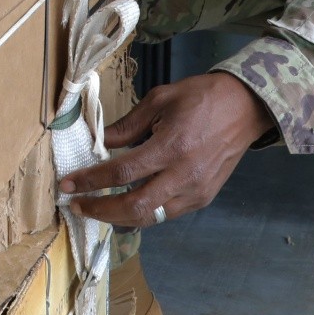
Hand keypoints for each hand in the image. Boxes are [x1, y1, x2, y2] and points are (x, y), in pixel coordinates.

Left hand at [58, 72, 274, 227]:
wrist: (245, 107)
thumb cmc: (201, 97)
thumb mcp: (160, 99)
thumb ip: (127, 125)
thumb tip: (98, 142)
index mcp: (171, 146)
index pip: (122, 172)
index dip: (91, 181)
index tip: (67, 184)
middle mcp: (184, 175)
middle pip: (134, 206)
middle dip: (100, 210)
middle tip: (77, 204)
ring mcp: (196, 191)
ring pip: (150, 217)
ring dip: (118, 217)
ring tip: (96, 208)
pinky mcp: (203, 198)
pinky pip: (167, 214)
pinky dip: (143, 213)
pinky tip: (126, 205)